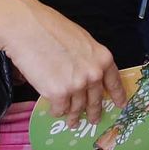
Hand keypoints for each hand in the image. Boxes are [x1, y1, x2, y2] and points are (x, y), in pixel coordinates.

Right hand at [0, 0, 125, 126]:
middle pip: (95, 99)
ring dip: (75, 116)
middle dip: (94, 111)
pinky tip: (55, 110)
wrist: (27, 29)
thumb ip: (88, 59)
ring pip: (77, 107)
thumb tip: (86, 73)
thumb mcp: (81, 40)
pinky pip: (60, 109)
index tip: (121, 104)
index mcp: (102, 58)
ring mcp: (76, 85)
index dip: (118, 95)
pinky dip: (57, 111)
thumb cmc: (50, 28)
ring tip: (73, 121)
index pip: (114, 82)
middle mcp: (93, 74)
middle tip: (94, 119)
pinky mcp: (58, 93)